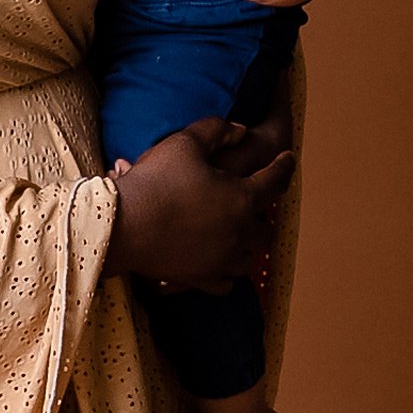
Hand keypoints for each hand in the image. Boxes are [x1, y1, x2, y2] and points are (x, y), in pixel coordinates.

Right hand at [106, 116, 295, 290]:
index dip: (284, 166)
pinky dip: (227, 273)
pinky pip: (226, 282)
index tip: (289, 159)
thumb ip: (217, 130)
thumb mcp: (185, 143)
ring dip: (248, 245)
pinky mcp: (202, 280)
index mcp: (243, 198)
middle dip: (265, 213)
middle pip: (267, 228)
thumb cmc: (155, 182)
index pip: (276, 180)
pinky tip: (220, 264)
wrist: (124, 226)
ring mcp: (222, 261)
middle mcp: (240, 233)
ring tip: (240, 235)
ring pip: (250, 258)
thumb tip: (241, 130)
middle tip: (258, 203)